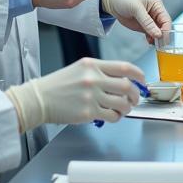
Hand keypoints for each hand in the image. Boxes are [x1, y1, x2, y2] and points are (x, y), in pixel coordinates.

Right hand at [6, 57, 145, 127]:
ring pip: (122, 103)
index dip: (138, 74)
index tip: (142, 80)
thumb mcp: (80, 69)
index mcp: (92, 65)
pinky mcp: (88, 112)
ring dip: (127, 108)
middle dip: (136, 95)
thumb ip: (100, 72)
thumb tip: (122, 81)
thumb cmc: (58, 85)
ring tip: (123, 109)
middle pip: (127, 86)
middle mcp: (93, 79)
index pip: (124, 67)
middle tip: (135, 99)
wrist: (39, 99)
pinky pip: (111, 116)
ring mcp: (91, 96)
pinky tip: (111, 116)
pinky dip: (115, 117)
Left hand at [100, 0, 171, 42]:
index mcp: (157, 5)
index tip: (163, 39)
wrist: (113, 2)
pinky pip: (151, 35)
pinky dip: (151, 39)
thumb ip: (147, 22)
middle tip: (160, 45)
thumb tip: (158, 34)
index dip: (166, 30)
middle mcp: (156, 13)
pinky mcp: (144, 26)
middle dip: (162, 36)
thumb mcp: (136, 9)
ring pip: (158, 32)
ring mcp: (150, 20)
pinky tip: (149, 42)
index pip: (166, 19)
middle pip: (164, 27)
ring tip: (153, 44)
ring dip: (157, 39)